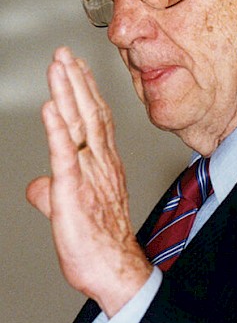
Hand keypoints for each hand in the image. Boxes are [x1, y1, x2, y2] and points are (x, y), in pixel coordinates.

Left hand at [27, 47, 150, 315]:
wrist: (113, 268)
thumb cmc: (98, 243)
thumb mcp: (70, 211)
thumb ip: (53, 191)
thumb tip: (37, 185)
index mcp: (103, 166)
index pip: (95, 121)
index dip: (85, 92)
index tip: (76, 69)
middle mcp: (100, 164)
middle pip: (87, 114)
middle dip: (75, 81)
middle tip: (65, 54)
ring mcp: (88, 175)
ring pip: (78, 126)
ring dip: (68, 94)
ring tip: (59, 67)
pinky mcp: (74, 190)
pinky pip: (65, 155)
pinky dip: (57, 129)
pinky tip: (51, 108)